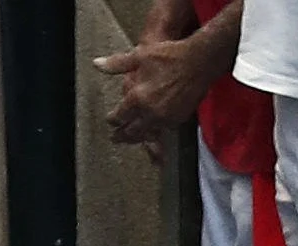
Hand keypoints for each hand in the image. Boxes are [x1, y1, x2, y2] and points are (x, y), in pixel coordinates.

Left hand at [94, 37, 218, 146]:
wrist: (201, 60)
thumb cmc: (170, 55)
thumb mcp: (140, 55)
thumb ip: (117, 64)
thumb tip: (96, 64)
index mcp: (137, 97)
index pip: (118, 116)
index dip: (112, 119)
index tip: (109, 120)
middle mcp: (150, 111)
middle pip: (130, 131)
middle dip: (121, 135)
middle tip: (114, 138)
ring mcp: (165, 117)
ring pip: (146, 134)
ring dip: (137, 137)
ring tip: (132, 139)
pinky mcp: (179, 118)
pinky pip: (163, 131)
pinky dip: (155, 133)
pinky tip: (152, 132)